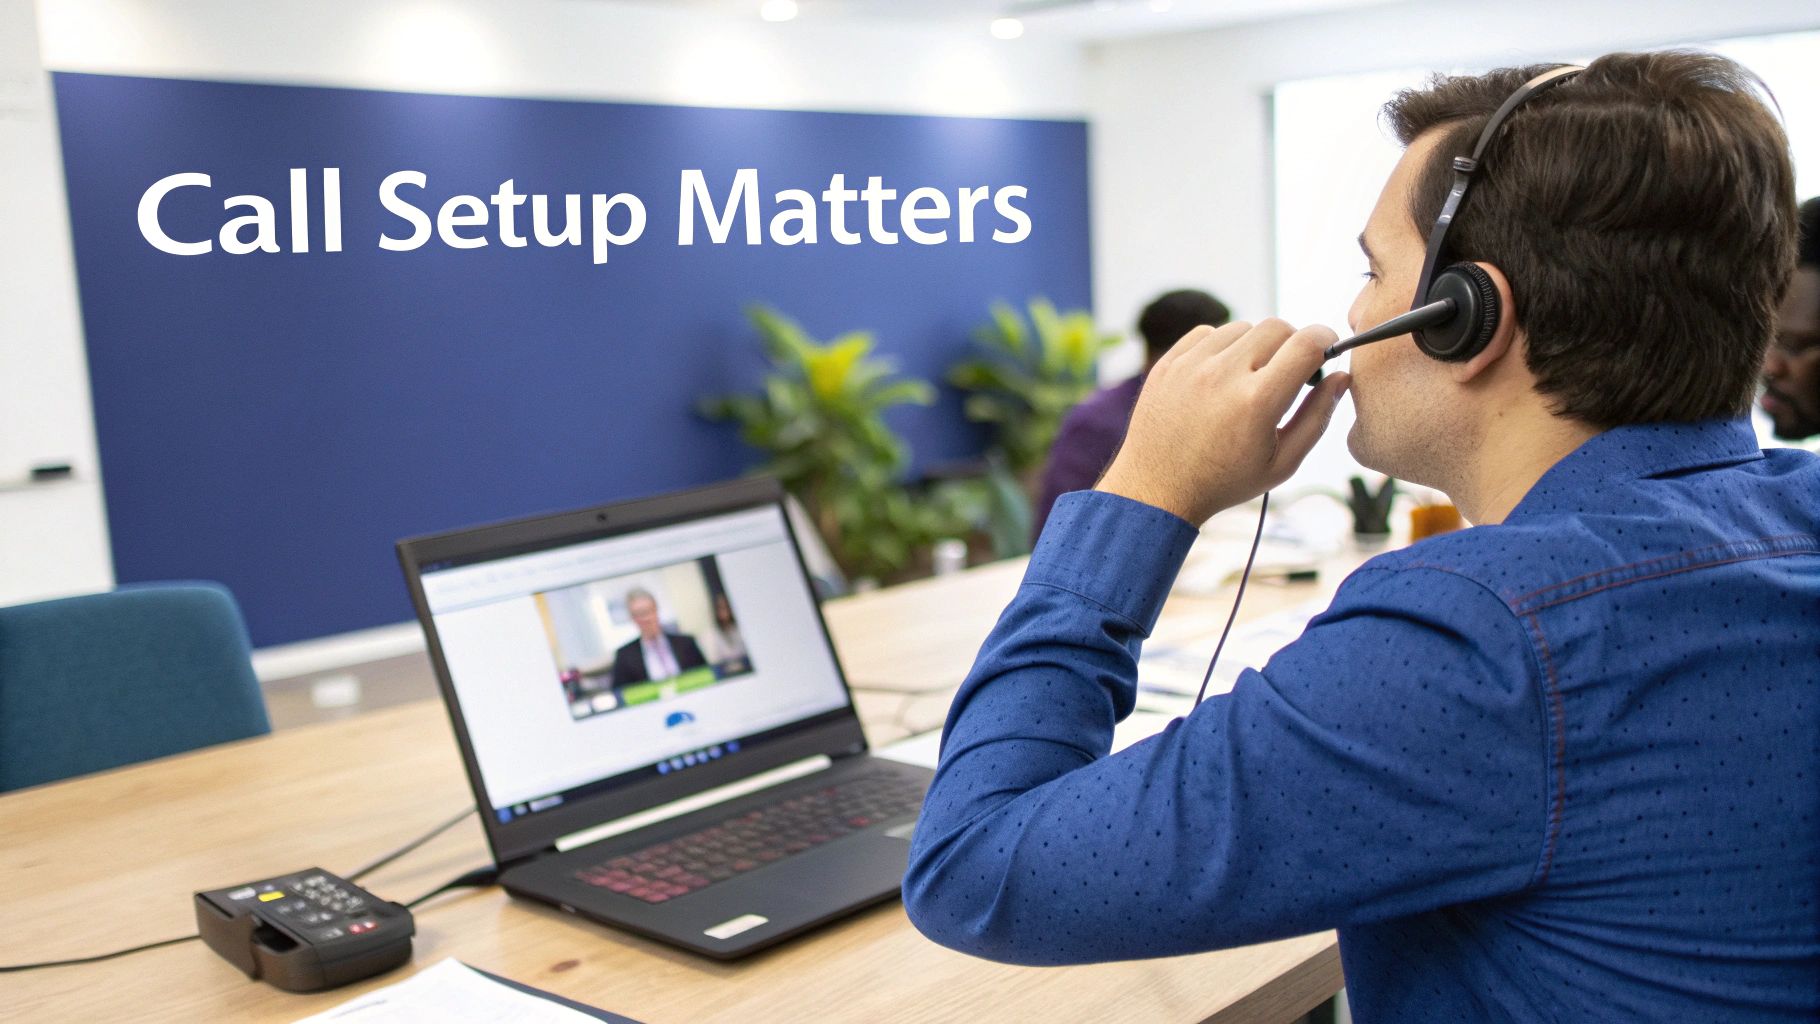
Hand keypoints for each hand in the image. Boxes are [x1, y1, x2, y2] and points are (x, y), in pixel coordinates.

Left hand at [1096, 318, 1350, 525]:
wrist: (1157, 489)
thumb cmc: (1225, 481)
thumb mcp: (1282, 463)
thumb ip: (1317, 417)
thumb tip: (1341, 376)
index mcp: (1257, 402)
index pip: (1307, 343)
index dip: (1326, 339)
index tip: (1327, 348)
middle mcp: (1222, 376)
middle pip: (1277, 327)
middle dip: (1292, 344)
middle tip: (1288, 372)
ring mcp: (1191, 366)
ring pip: (1242, 327)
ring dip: (1255, 346)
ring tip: (1250, 379)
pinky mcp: (1168, 363)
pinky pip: (1207, 332)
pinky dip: (1221, 347)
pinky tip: (1221, 376)